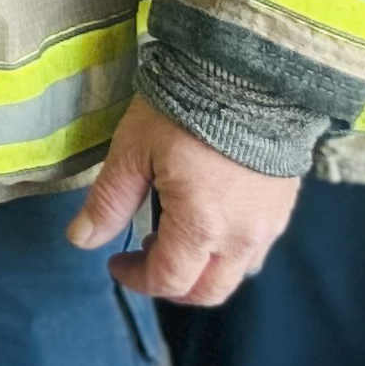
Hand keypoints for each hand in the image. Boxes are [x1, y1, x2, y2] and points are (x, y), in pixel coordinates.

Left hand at [66, 99, 296, 304]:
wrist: (247, 73)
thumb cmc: (184, 107)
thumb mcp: (134, 150)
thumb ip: (109, 200)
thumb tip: (81, 239)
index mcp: (201, 226)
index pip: (168, 279)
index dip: (136, 278)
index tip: (116, 262)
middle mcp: (241, 237)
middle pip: (208, 291)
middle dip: (171, 284)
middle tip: (144, 255)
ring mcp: (268, 224)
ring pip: (235, 273)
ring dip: (201, 269)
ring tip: (173, 232)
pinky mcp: (283, 205)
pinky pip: (256, 247)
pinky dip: (226, 248)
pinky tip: (206, 215)